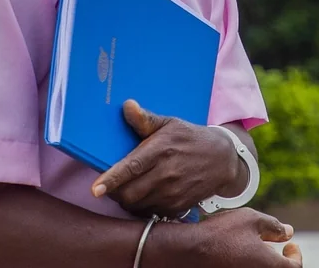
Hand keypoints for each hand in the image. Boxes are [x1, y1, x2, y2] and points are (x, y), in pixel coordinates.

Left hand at [92, 100, 241, 218]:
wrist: (223, 160)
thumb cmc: (190, 139)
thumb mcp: (170, 124)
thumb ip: (146, 120)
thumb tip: (127, 106)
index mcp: (161, 150)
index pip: (131, 168)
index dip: (112, 180)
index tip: (95, 189)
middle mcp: (167, 173)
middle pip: (130, 193)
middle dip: (115, 192)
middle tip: (110, 185)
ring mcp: (174, 192)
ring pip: (138, 205)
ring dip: (127, 200)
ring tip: (127, 189)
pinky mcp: (179, 206)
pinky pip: (151, 212)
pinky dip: (142, 207)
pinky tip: (145, 195)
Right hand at [156, 208, 301, 267]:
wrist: (191, 250)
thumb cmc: (221, 234)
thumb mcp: (252, 220)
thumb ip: (274, 226)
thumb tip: (288, 232)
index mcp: (271, 266)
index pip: (295, 267)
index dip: (296, 255)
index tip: (290, 245)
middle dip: (281, 260)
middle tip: (278, 247)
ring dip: (266, 262)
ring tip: (258, 247)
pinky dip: (252, 264)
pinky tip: (243, 253)